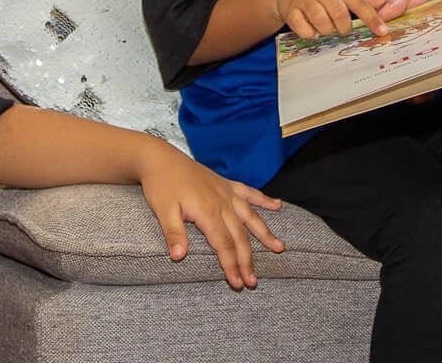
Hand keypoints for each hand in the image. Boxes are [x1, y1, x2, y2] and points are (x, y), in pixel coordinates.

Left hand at [137, 143, 284, 289]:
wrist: (161, 158)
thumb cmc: (161, 186)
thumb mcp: (162, 211)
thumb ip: (173, 233)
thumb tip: (178, 257)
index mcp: (207, 211)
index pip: (223, 244)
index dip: (231, 265)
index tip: (237, 283)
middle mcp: (222, 202)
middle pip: (239, 235)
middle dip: (247, 260)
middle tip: (253, 282)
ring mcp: (226, 192)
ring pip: (251, 216)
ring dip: (265, 233)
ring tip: (279, 247)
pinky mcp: (226, 184)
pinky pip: (249, 192)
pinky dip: (264, 199)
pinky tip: (278, 205)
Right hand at [267, 0, 387, 39]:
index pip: (359, 2)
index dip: (372, 18)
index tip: (382, 32)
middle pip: (340, 15)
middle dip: (343, 27)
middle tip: (340, 28)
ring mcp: (305, 0)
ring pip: (323, 24)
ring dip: (326, 31)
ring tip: (323, 26)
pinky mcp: (291, 11)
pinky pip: (305, 31)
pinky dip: (310, 33)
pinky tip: (309, 27)